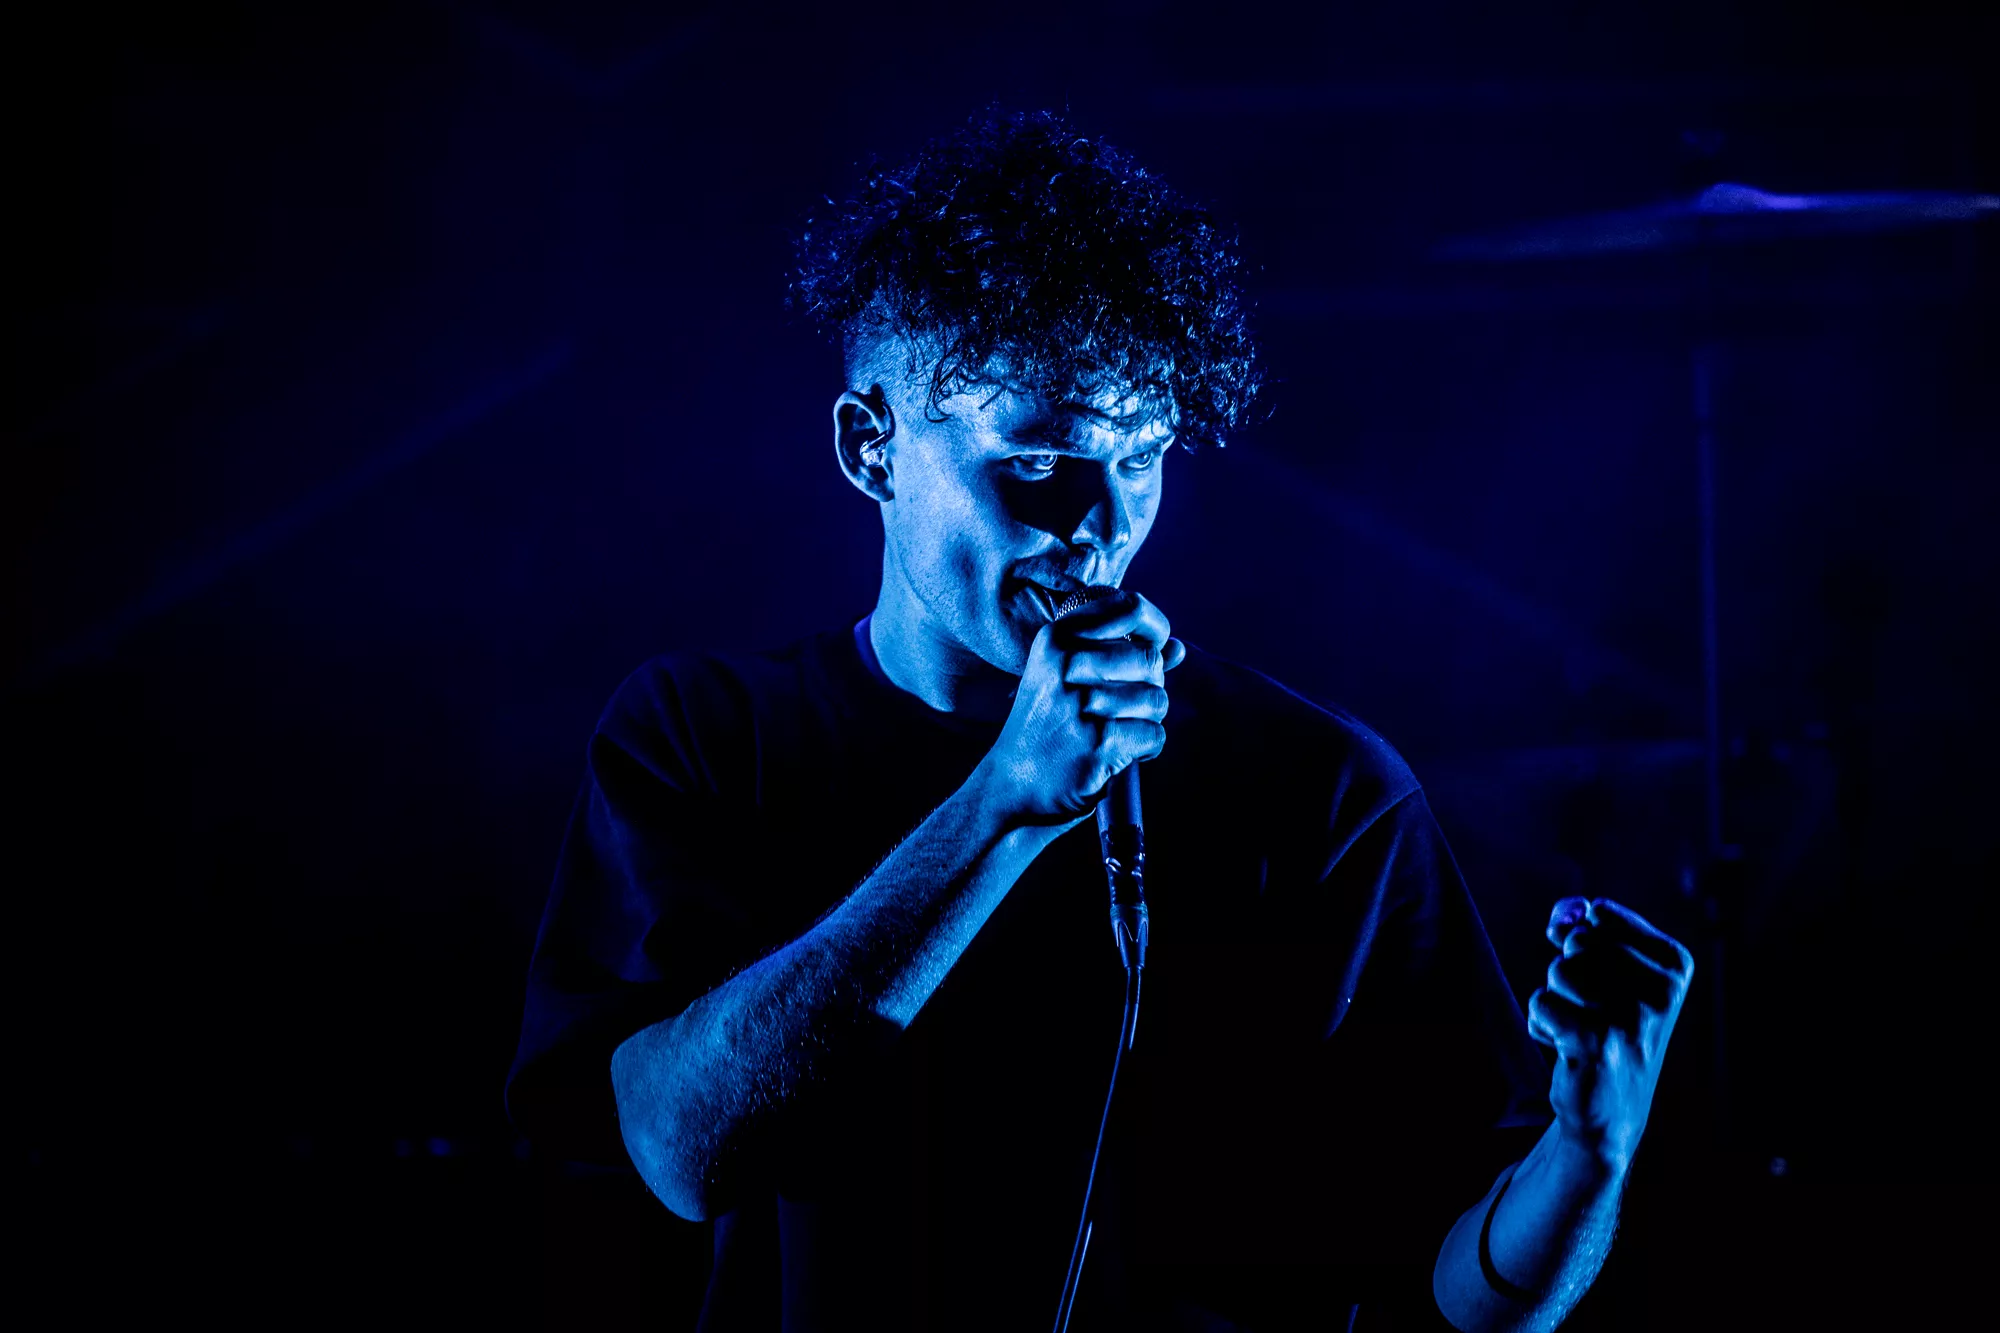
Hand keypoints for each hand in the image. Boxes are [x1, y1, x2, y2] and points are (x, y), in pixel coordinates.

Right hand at [979, 589, 1184, 825]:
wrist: (1012, 784)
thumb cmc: (1047, 726)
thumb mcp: (1066, 679)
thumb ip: (1121, 657)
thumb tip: (1178, 648)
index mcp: (1057, 638)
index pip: (1131, 608)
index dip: (1156, 628)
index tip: (1156, 648)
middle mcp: (1065, 665)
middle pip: (1150, 659)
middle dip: (1151, 686)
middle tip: (1128, 708)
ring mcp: (1081, 705)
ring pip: (1157, 699)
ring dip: (1149, 720)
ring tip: (1120, 731)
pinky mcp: (1097, 744)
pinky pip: (1154, 735)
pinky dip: (1147, 748)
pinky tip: (1121, 752)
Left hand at [1528, 898, 1693, 1172]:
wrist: (1611, 1108)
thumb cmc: (1605, 1025)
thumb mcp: (1604, 967)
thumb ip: (1581, 923)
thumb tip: (1565, 913)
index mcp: (1675, 963)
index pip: (1598, 913)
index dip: (1580, 941)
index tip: (1603, 979)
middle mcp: (1663, 989)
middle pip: (1577, 942)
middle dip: (1568, 972)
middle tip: (1592, 1011)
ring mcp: (1632, 1017)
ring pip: (1558, 970)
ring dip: (1556, 999)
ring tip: (1582, 1029)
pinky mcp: (1597, 1041)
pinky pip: (1540, 1002)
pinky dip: (1542, 1024)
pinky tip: (1569, 1049)